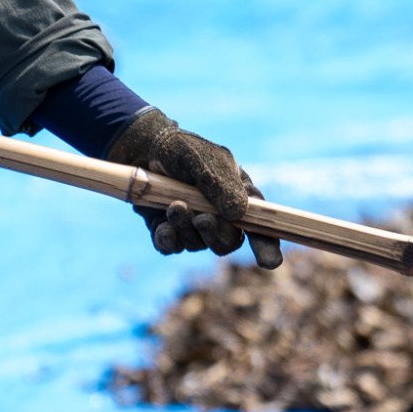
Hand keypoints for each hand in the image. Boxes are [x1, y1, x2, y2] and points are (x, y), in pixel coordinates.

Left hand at [105, 108, 281, 268]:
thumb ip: (221, 184)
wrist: (143, 149)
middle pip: (227, 243)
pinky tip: (163, 226)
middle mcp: (220, 217)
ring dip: (186, 228)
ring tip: (174, 206)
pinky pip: (172, 247)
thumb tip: (238, 215)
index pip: (260, 227)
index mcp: (239, 197)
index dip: (267, 246)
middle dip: (214, 234)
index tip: (269, 262)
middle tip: (201, 219)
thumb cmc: (180, 150)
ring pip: (197, 245)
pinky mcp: (170, 232)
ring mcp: (193, 227)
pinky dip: (168, 239)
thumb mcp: (204, 158)